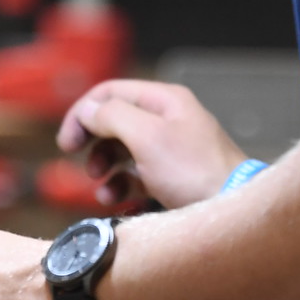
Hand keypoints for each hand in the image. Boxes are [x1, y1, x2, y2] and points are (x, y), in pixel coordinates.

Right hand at [56, 79, 249, 208]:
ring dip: (105, 167)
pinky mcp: (173, 176)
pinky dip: (121, 185)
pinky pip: (137, 175)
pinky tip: (115, 199)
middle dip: (93, 141)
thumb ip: (112, 116)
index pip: (110, 92)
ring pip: (123, 150)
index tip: (67, 141)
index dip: (83, 112)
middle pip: (115, 121)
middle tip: (80, 162)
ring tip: (100, 187)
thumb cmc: (195, 171)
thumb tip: (88, 110)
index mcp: (164, 100)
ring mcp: (171, 149)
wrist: (232, 208)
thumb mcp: (147, 136)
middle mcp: (168, 119)